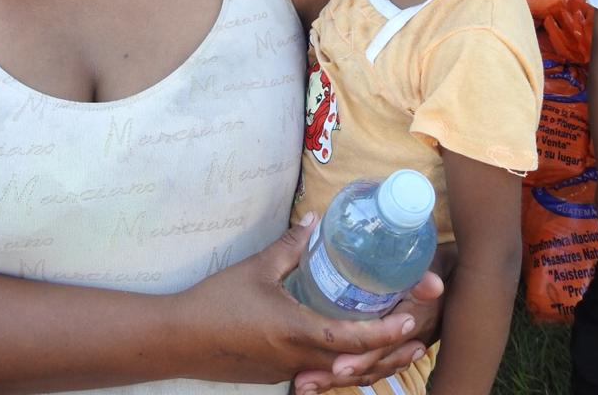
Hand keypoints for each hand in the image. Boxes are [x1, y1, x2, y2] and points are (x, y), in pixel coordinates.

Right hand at [175, 214, 428, 384]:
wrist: (179, 340)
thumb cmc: (217, 302)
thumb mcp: (256, 268)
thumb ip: (290, 246)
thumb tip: (314, 220)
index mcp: (296, 332)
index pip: (352, 339)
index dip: (385, 332)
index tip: (410, 319)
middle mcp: (298, 359)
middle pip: (356, 366)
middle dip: (390, 355)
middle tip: (418, 337)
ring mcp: (288, 372)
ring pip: (339, 376)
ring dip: (371, 365)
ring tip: (397, 352)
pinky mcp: (278, 376)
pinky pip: (320, 376)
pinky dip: (343, 368)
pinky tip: (352, 357)